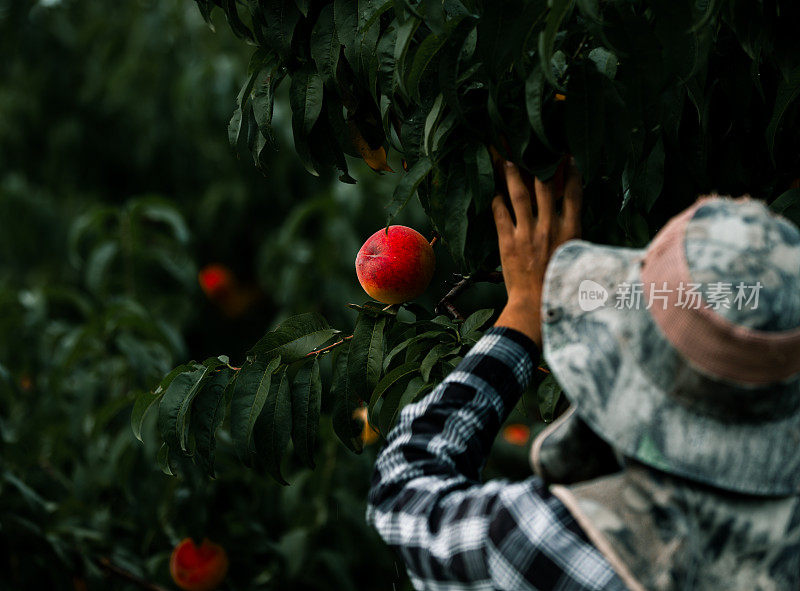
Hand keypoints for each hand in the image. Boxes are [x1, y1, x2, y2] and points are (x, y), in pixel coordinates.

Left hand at [492, 158, 582, 347]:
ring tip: (506, 158)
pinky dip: (497, 201)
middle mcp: (550, 227)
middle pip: (544, 186)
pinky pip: (500, 214)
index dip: (570, 171)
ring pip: (519, 195)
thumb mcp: (579, 259)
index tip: (566, 156)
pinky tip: (494, 191)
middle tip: (531, 145)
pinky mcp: (508, 243)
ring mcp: (527, 233)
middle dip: (538, 163)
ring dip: (512, 174)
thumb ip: (576, 236)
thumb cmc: (562, 288)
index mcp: (572, 230)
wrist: (538, 308)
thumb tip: (577, 219)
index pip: (573, 193)